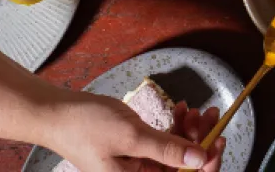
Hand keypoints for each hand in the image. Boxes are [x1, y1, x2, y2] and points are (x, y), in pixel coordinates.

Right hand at [44, 93, 225, 171]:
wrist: (56, 113)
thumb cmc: (87, 126)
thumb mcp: (131, 136)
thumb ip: (167, 150)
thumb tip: (200, 159)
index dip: (205, 166)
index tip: (218, 141)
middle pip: (182, 169)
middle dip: (199, 143)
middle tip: (210, 114)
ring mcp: (138, 168)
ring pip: (175, 155)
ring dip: (188, 132)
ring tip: (194, 108)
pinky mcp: (135, 153)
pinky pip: (163, 145)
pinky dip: (174, 128)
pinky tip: (180, 109)